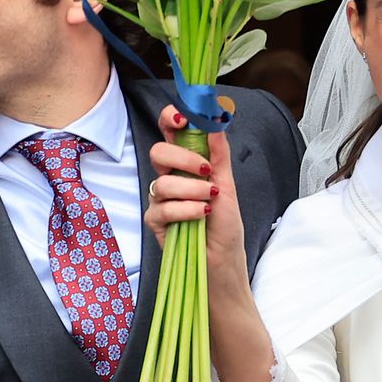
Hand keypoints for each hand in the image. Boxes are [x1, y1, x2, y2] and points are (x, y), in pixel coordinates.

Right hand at [145, 106, 250, 297]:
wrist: (223, 264)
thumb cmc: (225, 228)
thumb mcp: (227, 185)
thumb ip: (219, 154)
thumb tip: (216, 120)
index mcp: (185, 166)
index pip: (169, 134)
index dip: (170, 120)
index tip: (182, 117)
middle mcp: (169, 179)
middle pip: (158, 152)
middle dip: (183, 158)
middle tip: (204, 170)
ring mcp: (160, 201)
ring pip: (162, 182)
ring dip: (192, 191)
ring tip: (210, 202)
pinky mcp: (155, 223)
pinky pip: (163, 208)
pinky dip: (187, 210)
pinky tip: (202, 216)